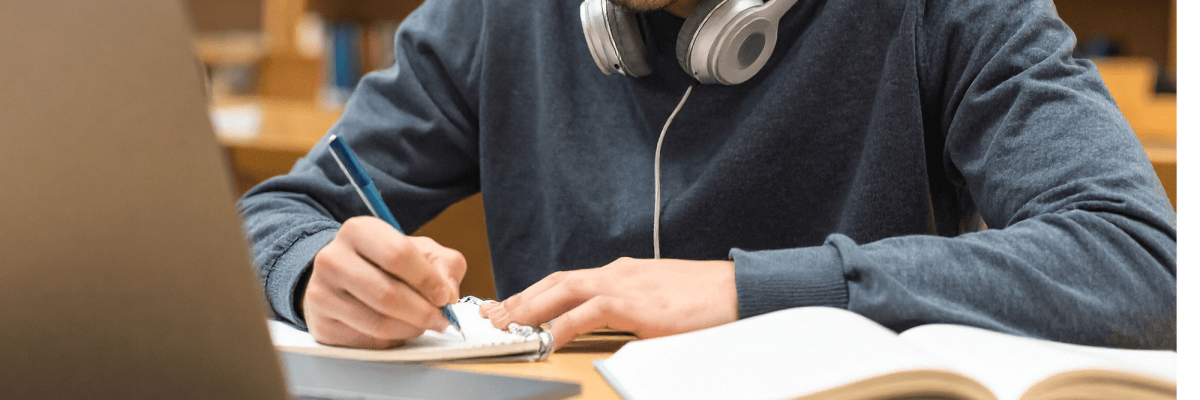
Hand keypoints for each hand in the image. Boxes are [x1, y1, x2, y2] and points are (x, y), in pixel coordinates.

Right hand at [302, 216, 465, 348]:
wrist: (344, 278)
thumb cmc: (387, 263)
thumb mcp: (421, 251)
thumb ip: (444, 264)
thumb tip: (448, 293)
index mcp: (358, 230)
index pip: (398, 255)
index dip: (428, 280)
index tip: (444, 296)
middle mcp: (332, 258)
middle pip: (387, 294)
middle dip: (423, 312)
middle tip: (440, 319)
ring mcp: (321, 292)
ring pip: (378, 323)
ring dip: (411, 329)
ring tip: (422, 324)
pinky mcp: (321, 323)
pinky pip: (366, 340)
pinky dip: (392, 340)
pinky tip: (398, 328)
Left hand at [479, 257, 737, 348]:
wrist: (739, 290)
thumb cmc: (706, 300)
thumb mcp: (660, 303)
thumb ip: (632, 311)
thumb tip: (612, 328)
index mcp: (621, 273)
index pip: (566, 280)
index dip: (534, 294)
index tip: (509, 308)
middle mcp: (616, 273)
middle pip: (555, 282)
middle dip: (520, 299)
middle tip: (491, 316)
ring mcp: (624, 284)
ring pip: (563, 290)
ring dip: (529, 307)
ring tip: (504, 325)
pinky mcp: (635, 303)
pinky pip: (588, 312)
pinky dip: (562, 324)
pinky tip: (546, 337)